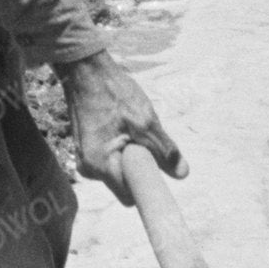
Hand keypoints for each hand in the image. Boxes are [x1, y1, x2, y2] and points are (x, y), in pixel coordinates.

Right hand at [57, 57, 178, 191]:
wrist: (86, 71)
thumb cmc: (114, 93)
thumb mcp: (146, 121)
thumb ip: (164, 151)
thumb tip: (182, 174)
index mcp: (100, 165)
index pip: (130, 195)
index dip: (147, 185)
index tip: (157, 167)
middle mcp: (88, 168)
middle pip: (124, 185)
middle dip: (138, 169)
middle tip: (143, 140)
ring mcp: (85, 159)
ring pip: (118, 171)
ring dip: (130, 157)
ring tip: (131, 129)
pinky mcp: (86, 150)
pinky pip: (110, 160)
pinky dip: (121, 148)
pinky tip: (121, 127)